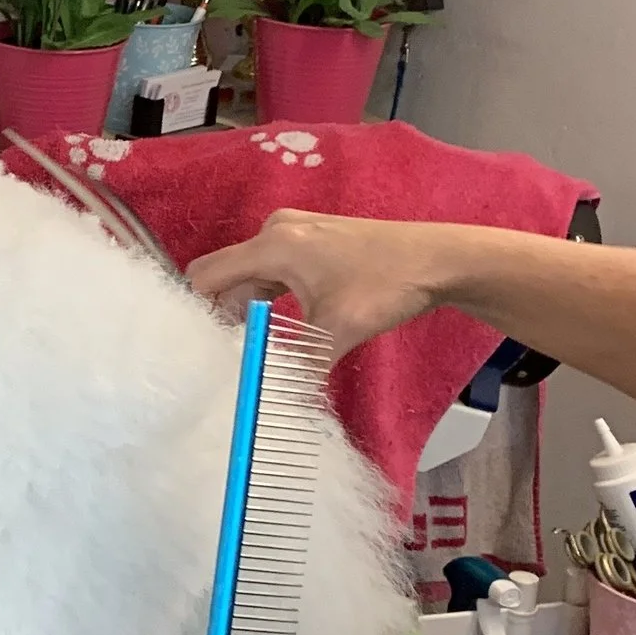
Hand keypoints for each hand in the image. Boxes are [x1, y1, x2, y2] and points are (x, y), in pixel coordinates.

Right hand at [185, 210, 451, 357]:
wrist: (439, 259)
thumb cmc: (388, 285)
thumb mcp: (339, 330)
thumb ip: (297, 365)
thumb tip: (270, 404)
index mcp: (273, 245)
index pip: (206, 275)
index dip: (196, 311)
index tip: (200, 347)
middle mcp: (275, 230)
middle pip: (227, 276)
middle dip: (226, 315)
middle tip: (232, 355)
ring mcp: (295, 231)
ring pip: (252, 275)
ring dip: (252, 309)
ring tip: (260, 346)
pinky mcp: (312, 239)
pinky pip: (273, 270)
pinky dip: (272, 297)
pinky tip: (288, 324)